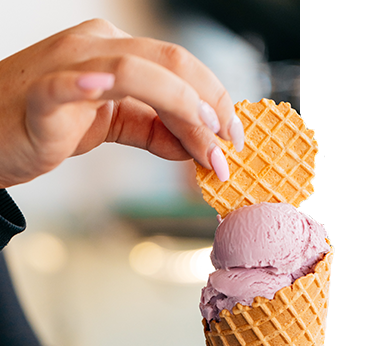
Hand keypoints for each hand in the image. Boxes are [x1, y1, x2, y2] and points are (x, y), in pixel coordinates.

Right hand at [0, 19, 241, 187]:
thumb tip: (191, 144)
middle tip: (229, 148)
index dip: (215, 100)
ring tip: (205, 143)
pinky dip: (87, 87)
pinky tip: (106, 94)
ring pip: (135, 70)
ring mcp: (67, 66)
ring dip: (180, 107)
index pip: (179, 68)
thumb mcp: (109, 125)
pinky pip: (66, 85)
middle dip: (210, 106)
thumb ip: (151, 129)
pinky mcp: (41, 95)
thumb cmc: (46, 125)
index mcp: (115, 51)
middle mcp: (96, 47)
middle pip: (170, 63)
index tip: (233, 138)